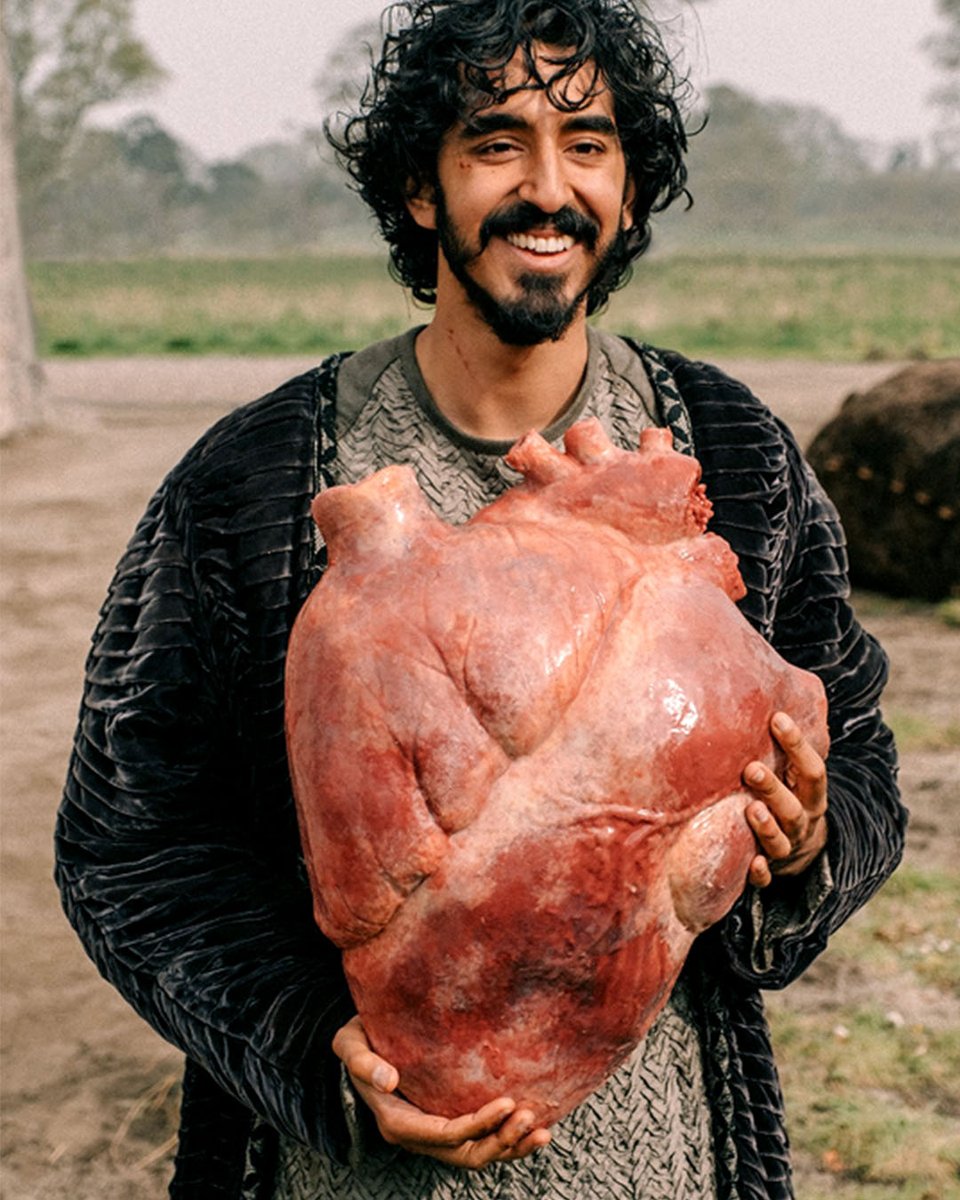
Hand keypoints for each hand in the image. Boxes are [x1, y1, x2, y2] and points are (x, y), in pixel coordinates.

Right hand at [332, 1016, 550, 1167]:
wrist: (361, 1049)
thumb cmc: (357, 1042)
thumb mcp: (350, 1045)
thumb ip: (364, 1062)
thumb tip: (388, 1080)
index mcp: (396, 1120)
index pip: (442, 1134)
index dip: (476, 1124)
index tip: (507, 1102)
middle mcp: (418, 1135)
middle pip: (465, 1154)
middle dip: (501, 1140)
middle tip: (531, 1115)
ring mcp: (435, 1134)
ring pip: (477, 1155)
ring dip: (510, 1146)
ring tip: (542, 1130)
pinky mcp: (448, 1125)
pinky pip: (481, 1142)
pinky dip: (508, 1140)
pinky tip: (535, 1128)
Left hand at [743, 711, 827, 887]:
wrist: (803, 851)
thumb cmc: (788, 796)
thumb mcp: (794, 773)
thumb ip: (783, 746)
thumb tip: (759, 684)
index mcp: (811, 795)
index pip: (812, 769)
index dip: (797, 744)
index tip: (777, 718)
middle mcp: (803, 821)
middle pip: (793, 806)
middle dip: (773, 787)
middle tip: (750, 768)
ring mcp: (789, 847)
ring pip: (781, 840)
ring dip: (767, 827)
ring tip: (750, 809)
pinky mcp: (771, 870)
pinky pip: (767, 877)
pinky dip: (760, 872)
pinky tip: (752, 864)